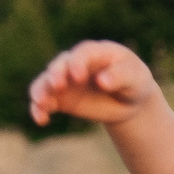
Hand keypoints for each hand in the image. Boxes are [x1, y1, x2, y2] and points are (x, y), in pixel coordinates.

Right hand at [29, 41, 158, 127]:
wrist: (128, 99)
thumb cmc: (134, 81)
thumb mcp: (135, 78)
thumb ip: (120, 76)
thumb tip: (102, 81)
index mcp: (95, 52)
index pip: (82, 54)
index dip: (78, 63)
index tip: (78, 77)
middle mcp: (75, 63)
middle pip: (60, 64)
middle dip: (56, 74)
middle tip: (57, 85)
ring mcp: (65, 80)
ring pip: (45, 82)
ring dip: (40, 91)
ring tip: (41, 104)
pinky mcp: (59, 98)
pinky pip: (43, 101)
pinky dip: (38, 109)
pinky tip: (41, 120)